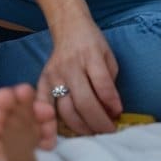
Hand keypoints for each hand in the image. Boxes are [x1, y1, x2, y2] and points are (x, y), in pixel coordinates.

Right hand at [37, 18, 122, 134]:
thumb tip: (110, 111)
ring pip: (66, 109)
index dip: (112, 102)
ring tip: (94, 133)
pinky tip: (63, 132)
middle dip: (99, 122)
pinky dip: (52, 123)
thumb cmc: (92, 43)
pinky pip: (45, 106)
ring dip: (82, 127)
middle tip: (109, 132)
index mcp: (91, 55)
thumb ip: (109, 82)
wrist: (68, 26)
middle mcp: (70, 65)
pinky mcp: (42, 81)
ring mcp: (54, 74)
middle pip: (84, 101)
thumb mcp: (108, 55)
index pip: (102, 84)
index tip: (118, 114)